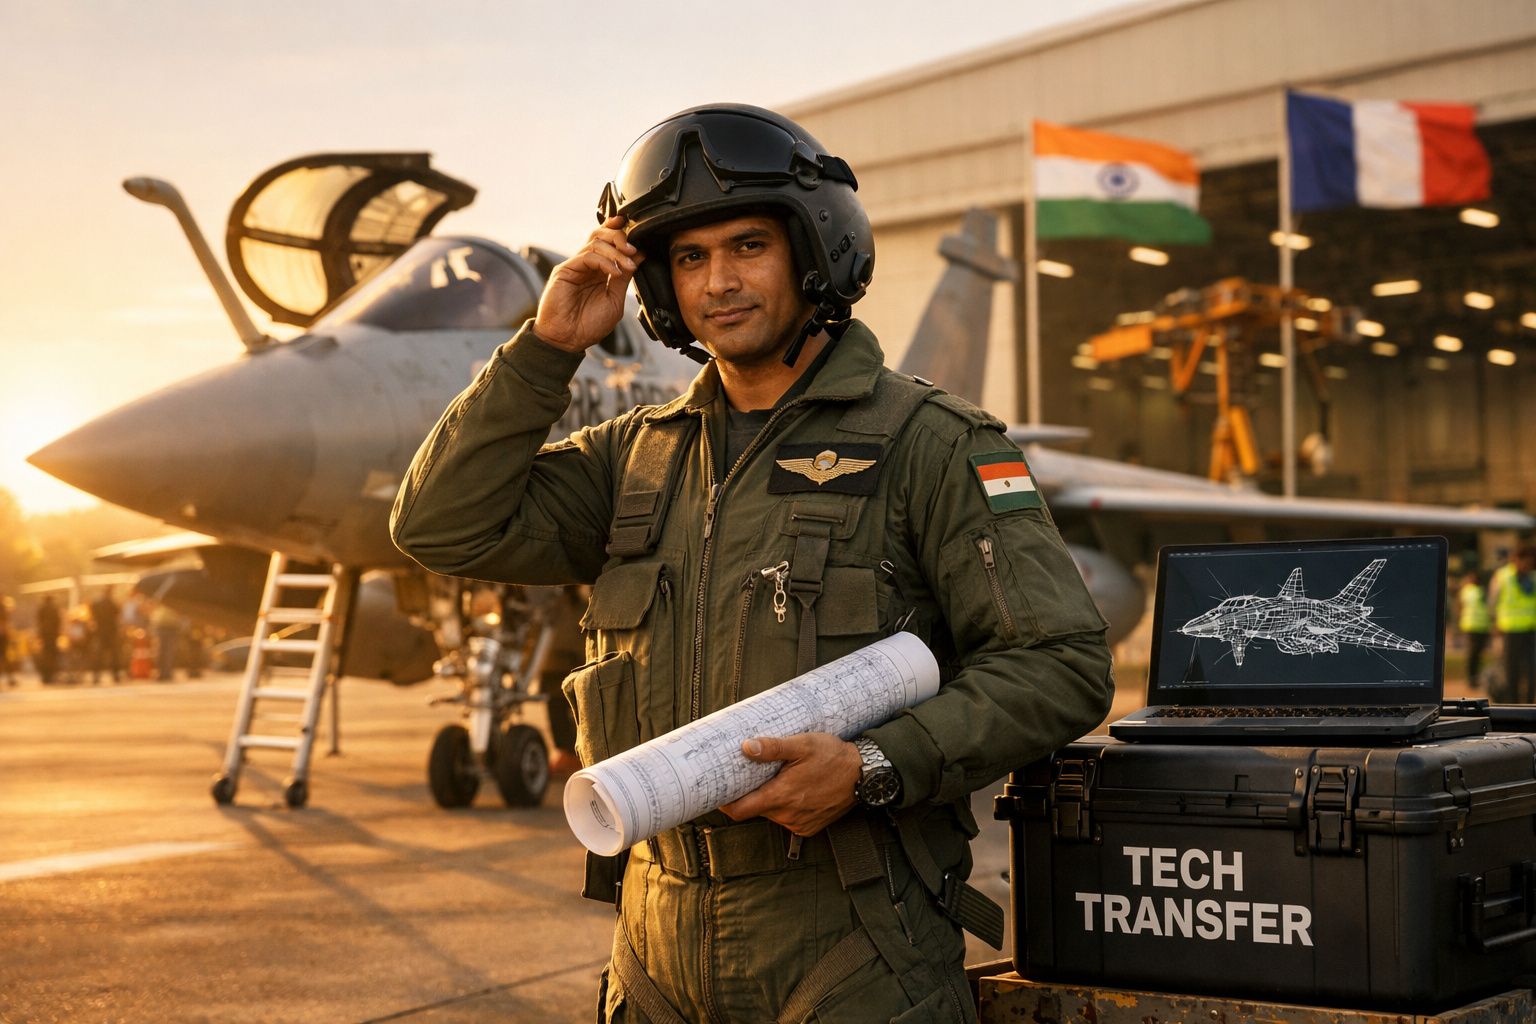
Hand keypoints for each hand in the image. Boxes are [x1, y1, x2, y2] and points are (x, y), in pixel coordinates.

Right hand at [533, 215, 643, 352]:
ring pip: (595, 242)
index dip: (622, 233)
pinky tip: (614, 272)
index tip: (639, 232)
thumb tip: (639, 255)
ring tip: (628, 264)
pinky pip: (587, 256)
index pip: (609, 243)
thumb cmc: (589, 325)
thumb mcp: (615, 299)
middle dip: (620, 237)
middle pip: (601, 236)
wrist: (567, 341)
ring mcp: (575, 266)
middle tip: (634, 249)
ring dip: (616, 250)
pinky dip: (604, 261)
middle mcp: (587, 265)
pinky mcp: (565, 270)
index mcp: (599, 271)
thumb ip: (624, 278)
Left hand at [720, 732, 860, 836]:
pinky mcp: (809, 828)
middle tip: (748, 776)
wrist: (864, 775)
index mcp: (781, 796)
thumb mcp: (803, 744)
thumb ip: (773, 747)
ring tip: (776, 779)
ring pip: (772, 814)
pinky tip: (795, 790)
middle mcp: (787, 815)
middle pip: (755, 810)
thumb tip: (746, 746)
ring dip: (770, 800)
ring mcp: (798, 824)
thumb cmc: (833, 757)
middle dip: (750, 795)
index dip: (725, 803)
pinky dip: (786, 808)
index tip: (719, 792)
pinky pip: (788, 819)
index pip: (739, 811)